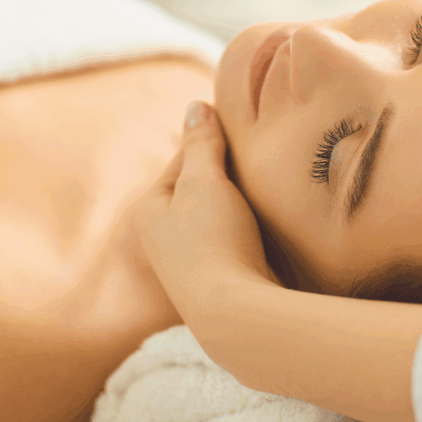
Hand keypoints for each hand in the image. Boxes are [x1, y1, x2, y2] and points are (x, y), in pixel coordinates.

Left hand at [135, 101, 274, 323]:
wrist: (235, 314)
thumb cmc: (213, 241)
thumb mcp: (204, 181)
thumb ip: (202, 143)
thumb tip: (195, 106)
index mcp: (150, 208)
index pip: (183, 158)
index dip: (214, 141)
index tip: (245, 128)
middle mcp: (163, 236)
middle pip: (201, 187)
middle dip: (229, 173)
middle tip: (263, 153)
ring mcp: (190, 261)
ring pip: (221, 214)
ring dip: (244, 201)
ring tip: (271, 185)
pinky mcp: (219, 279)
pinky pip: (236, 239)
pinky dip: (252, 227)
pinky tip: (272, 223)